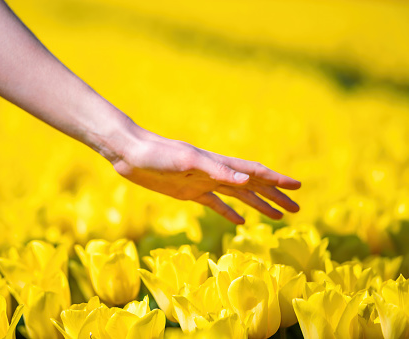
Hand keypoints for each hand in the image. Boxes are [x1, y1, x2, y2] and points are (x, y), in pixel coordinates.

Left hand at [112, 131, 300, 223]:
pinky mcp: (189, 193)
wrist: (131, 154)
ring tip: (277, 217)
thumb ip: (218, 170)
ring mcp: (203, 183)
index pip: (255, 172)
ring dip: (258, 205)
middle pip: (252, 186)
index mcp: (219, 163)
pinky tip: (239, 222)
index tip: (297, 187)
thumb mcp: (188, 161)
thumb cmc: (158, 153)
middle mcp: (215, 173)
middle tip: (296, 209)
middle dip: (275, 197)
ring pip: (238, 196)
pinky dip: (229, 213)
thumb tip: (248, 179)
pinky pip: (216, 205)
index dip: (277, 180)